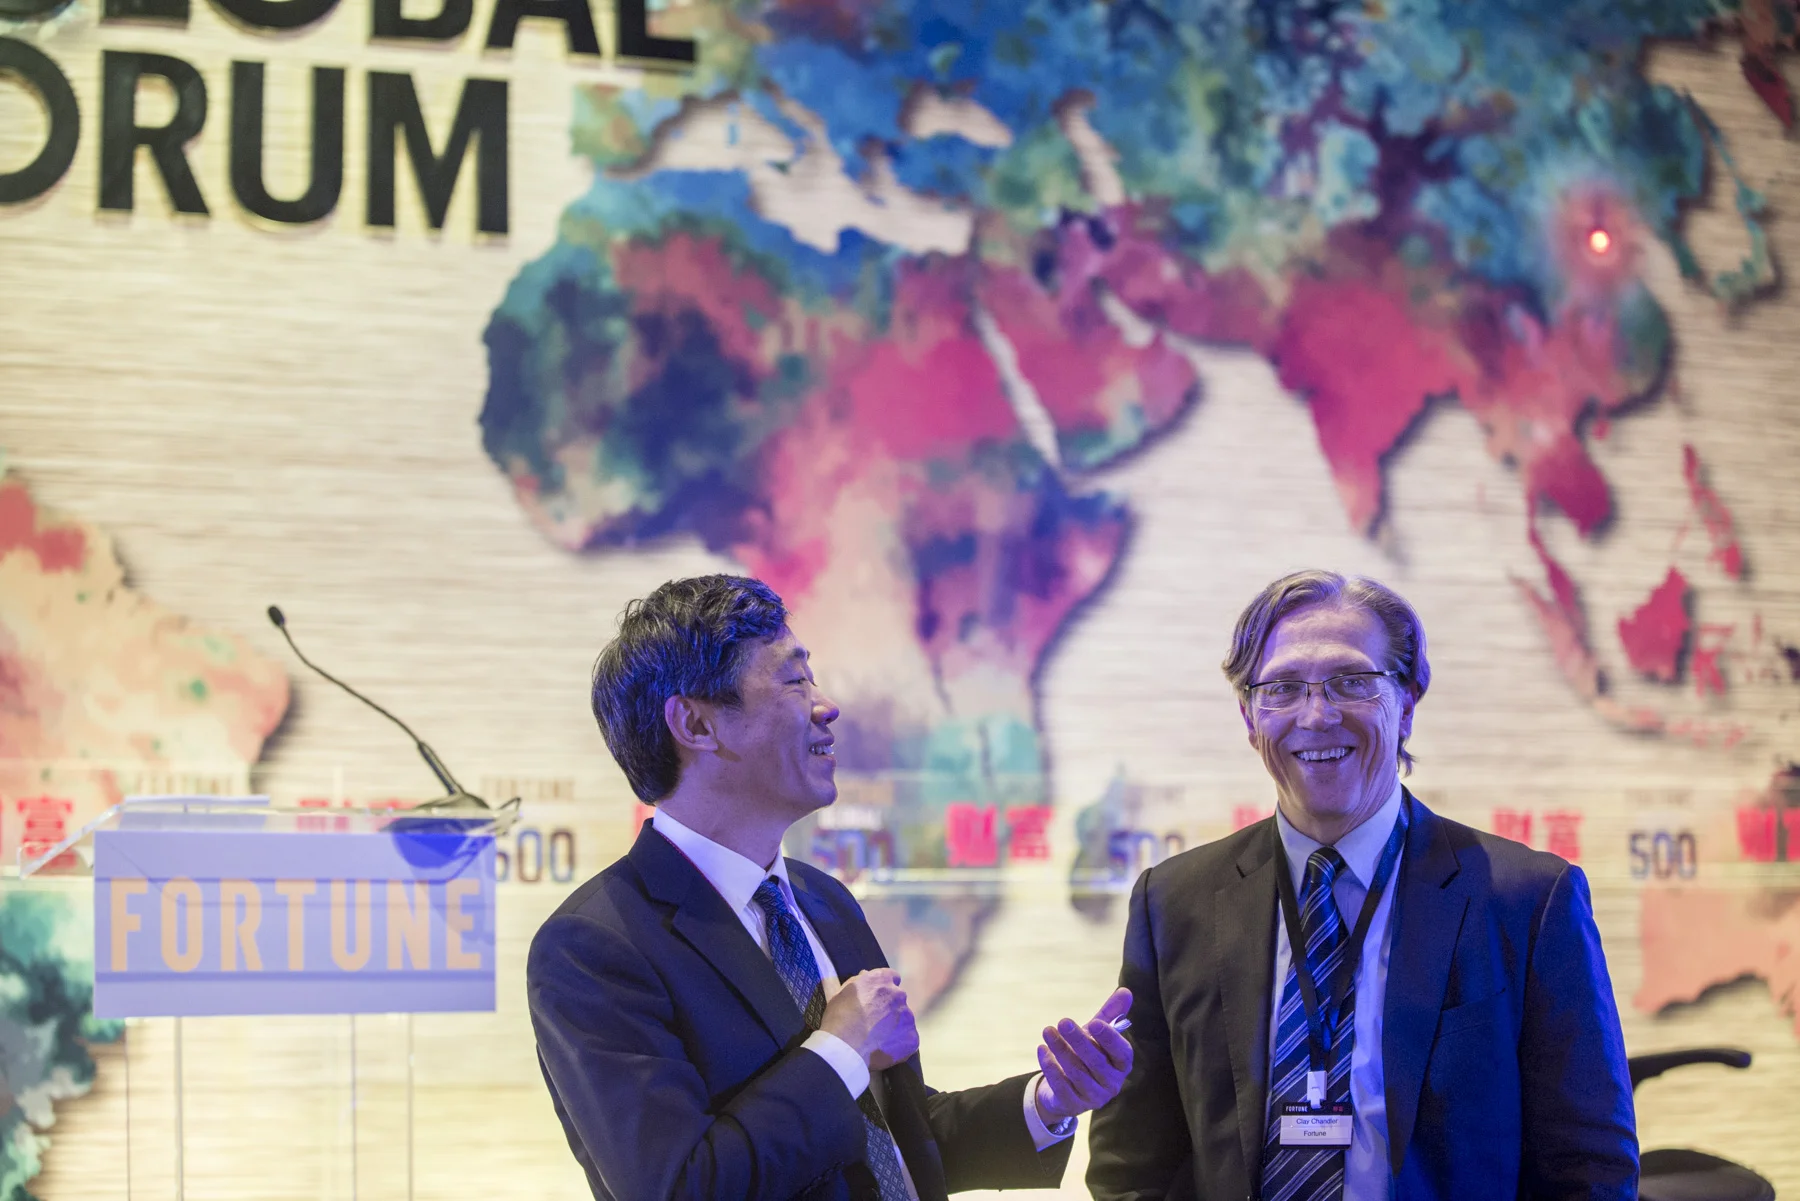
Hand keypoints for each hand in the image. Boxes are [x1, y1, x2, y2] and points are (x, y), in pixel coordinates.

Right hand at [821, 968, 918, 1069]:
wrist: (846, 1042)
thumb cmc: (840, 1015)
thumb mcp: (843, 990)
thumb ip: (858, 981)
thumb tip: (865, 975)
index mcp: (882, 979)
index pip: (892, 977)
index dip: (884, 988)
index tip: (877, 998)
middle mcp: (898, 995)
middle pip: (898, 1000)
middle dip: (889, 1008)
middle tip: (875, 1021)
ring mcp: (907, 1016)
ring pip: (904, 1019)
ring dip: (895, 1025)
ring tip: (879, 1038)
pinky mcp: (911, 1037)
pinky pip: (908, 1039)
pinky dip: (899, 1044)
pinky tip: (886, 1049)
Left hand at [1033, 986, 1133, 1124]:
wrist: (1068, 1088)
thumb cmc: (1088, 1054)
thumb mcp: (1098, 1034)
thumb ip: (1111, 1014)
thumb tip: (1125, 990)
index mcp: (1121, 1064)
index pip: (1122, 1053)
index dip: (1110, 1039)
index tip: (1095, 1022)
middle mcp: (1112, 1083)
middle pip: (1096, 1062)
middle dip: (1079, 1041)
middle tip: (1063, 1022)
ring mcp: (1094, 1096)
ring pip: (1077, 1073)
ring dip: (1061, 1050)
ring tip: (1047, 1031)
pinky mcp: (1074, 1104)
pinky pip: (1061, 1086)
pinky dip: (1050, 1067)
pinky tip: (1042, 1050)